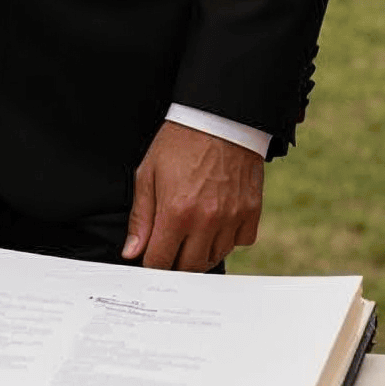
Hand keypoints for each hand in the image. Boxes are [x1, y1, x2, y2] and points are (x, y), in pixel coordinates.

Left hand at [123, 121, 264, 269]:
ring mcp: (232, 217)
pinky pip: (240, 242)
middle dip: (176, 262)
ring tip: (191, 232)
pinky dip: (228, 239)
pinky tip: (216, 222)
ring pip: (215, 256)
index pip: (160, 261)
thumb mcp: (148, 175)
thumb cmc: (179, 143)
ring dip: (201, 252)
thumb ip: (140, 218)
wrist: (218, 119)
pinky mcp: (252, 211)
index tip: (150, 255)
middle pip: (190, 266)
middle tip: (170, 245)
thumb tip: (132, 252)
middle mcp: (206, 220)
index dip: (151, 262)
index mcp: (176, 212)